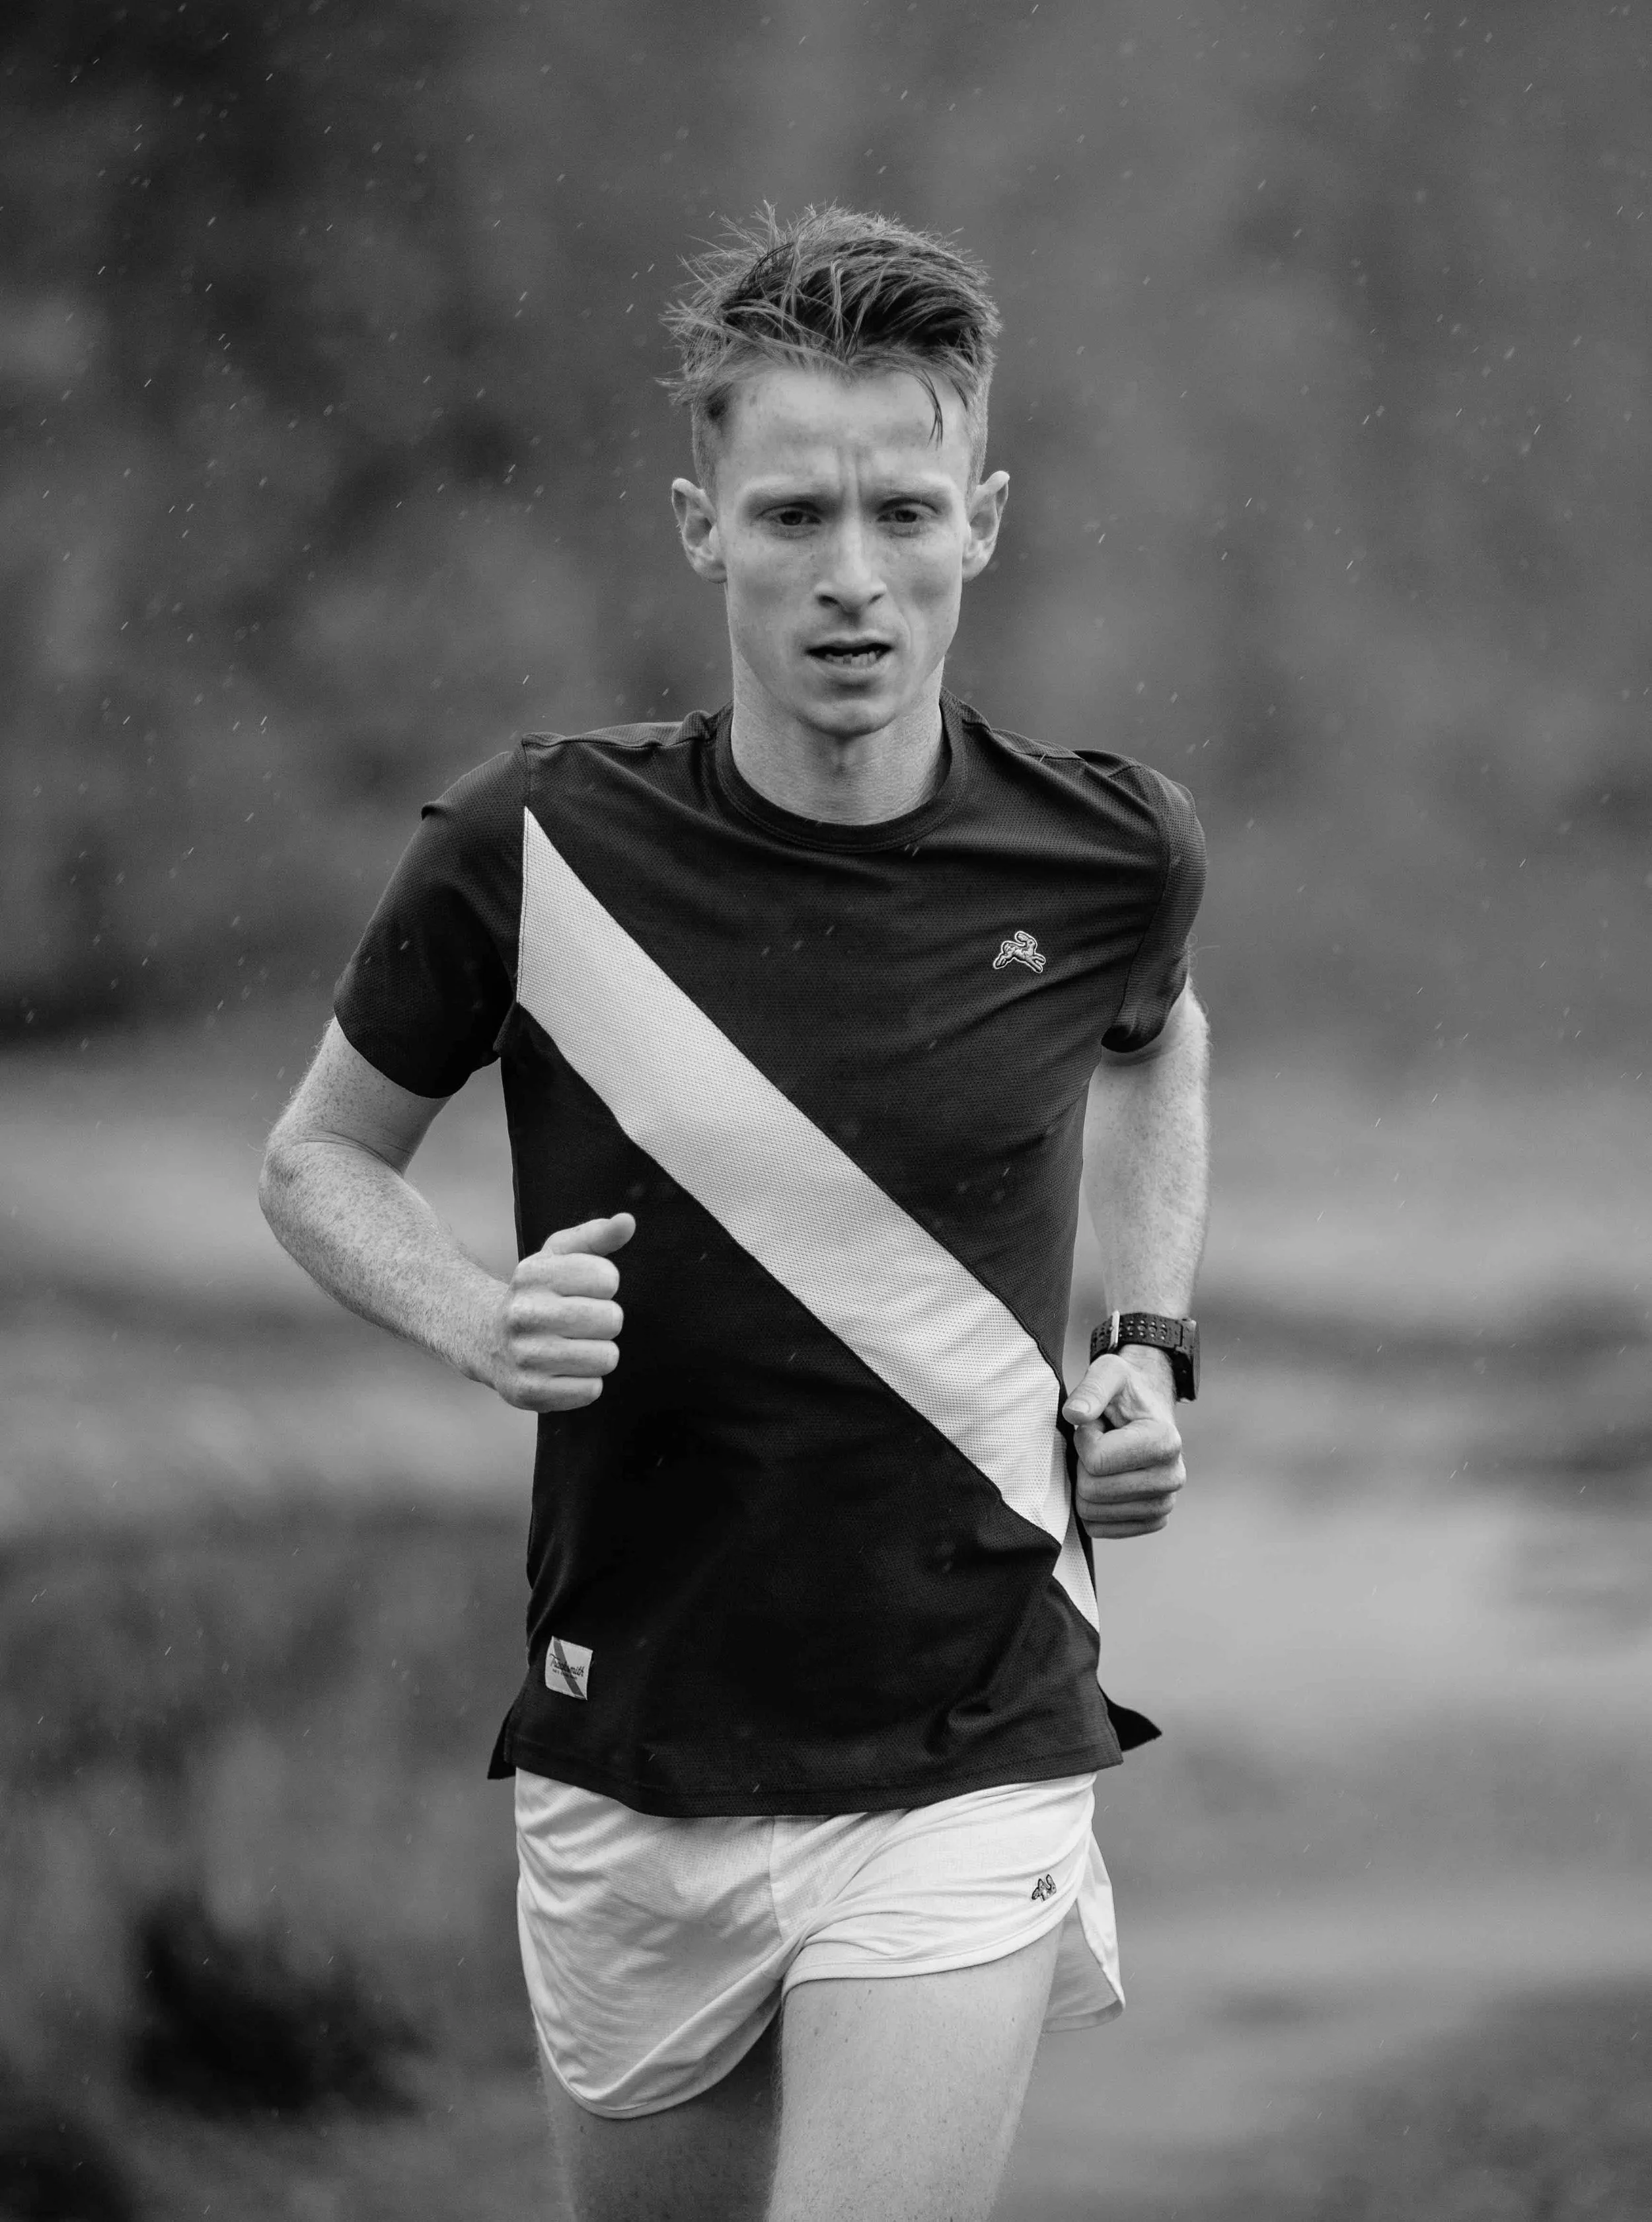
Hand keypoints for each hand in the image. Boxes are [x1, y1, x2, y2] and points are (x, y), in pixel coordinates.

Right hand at [490, 1212, 633, 1411]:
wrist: (487, 1339)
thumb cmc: (538, 1294)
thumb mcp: (559, 1256)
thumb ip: (596, 1235)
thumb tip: (627, 1222)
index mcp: (533, 1274)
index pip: (607, 1277)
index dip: (604, 1284)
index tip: (585, 1289)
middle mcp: (523, 1313)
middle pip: (611, 1320)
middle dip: (606, 1321)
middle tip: (582, 1323)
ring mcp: (524, 1355)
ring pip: (606, 1358)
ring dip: (599, 1353)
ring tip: (575, 1347)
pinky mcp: (529, 1392)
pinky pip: (591, 1391)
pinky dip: (586, 1383)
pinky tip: (565, 1371)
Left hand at [1062, 1349, 1184, 1538]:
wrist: (1146, 1409)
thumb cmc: (1124, 1391)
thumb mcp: (1107, 1373)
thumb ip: (1091, 1389)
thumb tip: (1075, 1415)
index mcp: (1165, 1441)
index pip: (1097, 1462)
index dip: (1083, 1439)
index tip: (1096, 1424)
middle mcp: (1173, 1478)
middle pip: (1093, 1492)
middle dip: (1083, 1464)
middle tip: (1099, 1442)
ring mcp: (1164, 1504)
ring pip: (1092, 1513)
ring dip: (1087, 1483)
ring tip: (1104, 1459)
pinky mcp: (1151, 1521)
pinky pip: (1099, 1528)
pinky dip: (1092, 1506)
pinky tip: (1106, 1480)